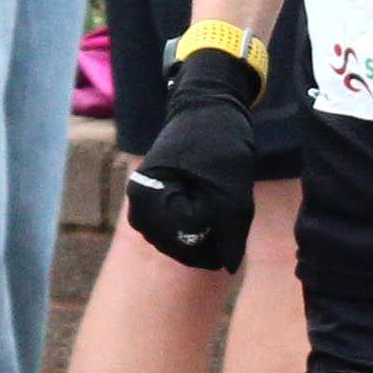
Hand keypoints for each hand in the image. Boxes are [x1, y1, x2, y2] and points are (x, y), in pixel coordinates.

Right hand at [121, 50, 263, 272]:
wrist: (208, 104)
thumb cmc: (218, 139)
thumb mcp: (233, 187)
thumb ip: (232, 231)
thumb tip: (229, 268)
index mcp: (149, 198)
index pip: (190, 242)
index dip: (218, 226)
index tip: (224, 194)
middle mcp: (139, 207)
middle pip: (182, 248)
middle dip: (212, 233)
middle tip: (223, 195)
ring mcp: (146, 207)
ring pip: (182, 243)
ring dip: (208, 230)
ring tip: (216, 194)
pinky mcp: (156, 204)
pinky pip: (179, 232)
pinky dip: (200, 224)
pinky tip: (210, 200)